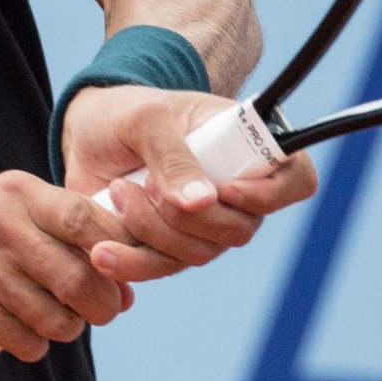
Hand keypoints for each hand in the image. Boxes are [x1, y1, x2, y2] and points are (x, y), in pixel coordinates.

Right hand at [0, 171, 138, 363]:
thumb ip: (53, 227)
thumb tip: (122, 279)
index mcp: (15, 192)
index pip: (87, 217)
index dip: (118, 250)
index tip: (123, 269)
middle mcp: (0, 226)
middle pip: (80, 276)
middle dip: (103, 304)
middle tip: (100, 310)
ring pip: (58, 317)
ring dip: (68, 328)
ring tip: (56, 319)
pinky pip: (26, 341)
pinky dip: (35, 345)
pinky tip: (23, 332)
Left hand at [59, 85, 317, 282]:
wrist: (86, 133)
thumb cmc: (127, 112)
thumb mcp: (147, 118)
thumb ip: (173, 155)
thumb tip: (202, 204)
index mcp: (248, 147)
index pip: (295, 180)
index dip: (270, 194)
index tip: (225, 189)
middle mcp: (236, 191)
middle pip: (239, 229)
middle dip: (185, 217)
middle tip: (138, 183)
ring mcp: (205, 224)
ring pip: (199, 253)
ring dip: (152, 232)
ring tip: (114, 193)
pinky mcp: (168, 246)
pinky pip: (162, 268)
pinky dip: (132, 263)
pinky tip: (102, 253)